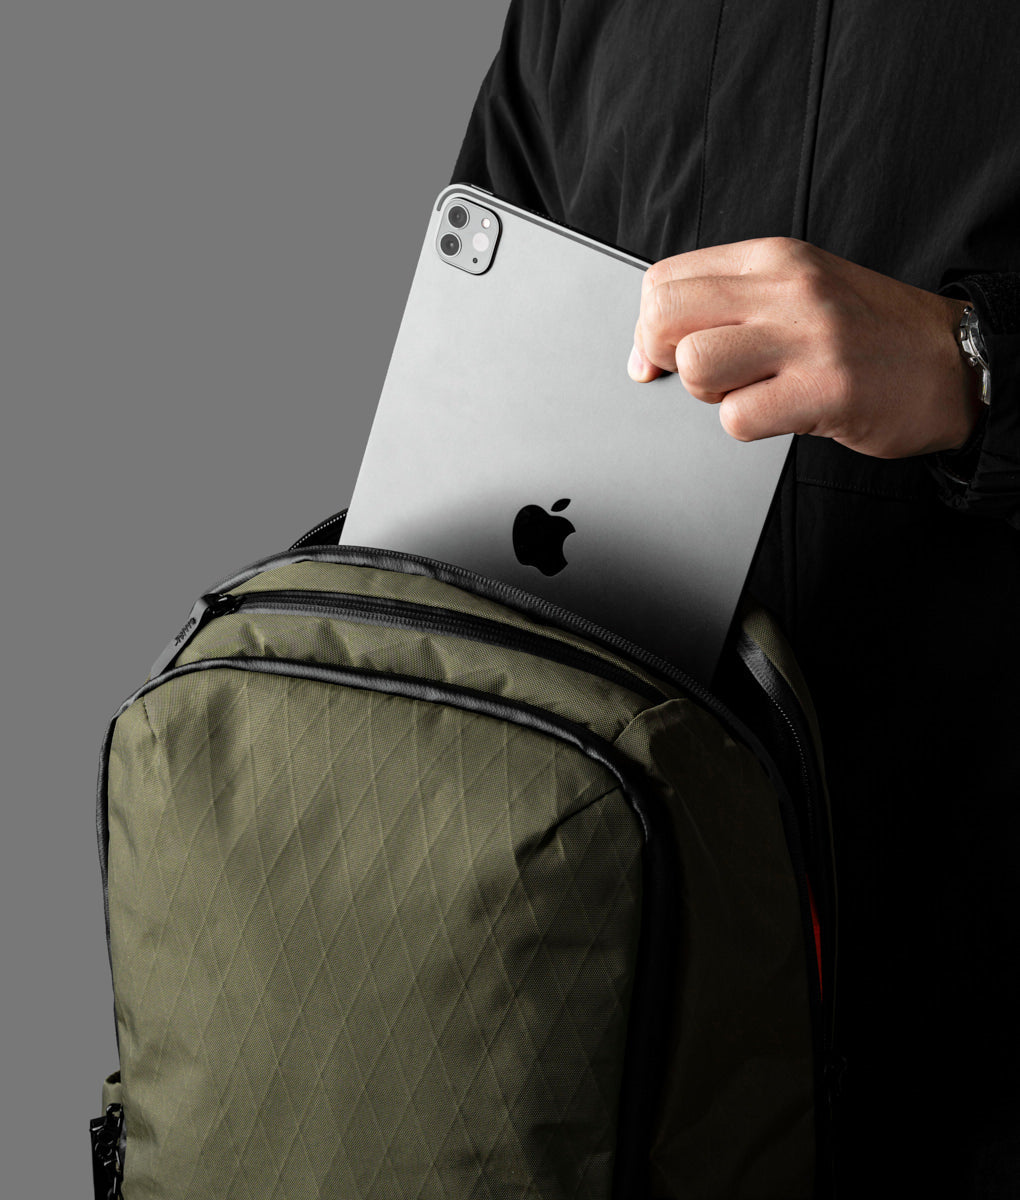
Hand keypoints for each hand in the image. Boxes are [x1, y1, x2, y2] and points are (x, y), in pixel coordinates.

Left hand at [627, 237, 983, 458]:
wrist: (952, 362)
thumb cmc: (865, 333)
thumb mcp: (797, 293)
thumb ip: (723, 308)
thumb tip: (642, 353)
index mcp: (774, 258)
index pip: (664, 280)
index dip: (650, 327)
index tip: (664, 353)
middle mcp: (789, 289)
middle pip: (666, 318)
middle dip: (668, 357)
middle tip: (708, 374)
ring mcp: (809, 338)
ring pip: (697, 366)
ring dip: (710, 394)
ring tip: (752, 390)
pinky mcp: (825, 390)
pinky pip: (737, 418)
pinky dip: (747, 426)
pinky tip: (782, 412)